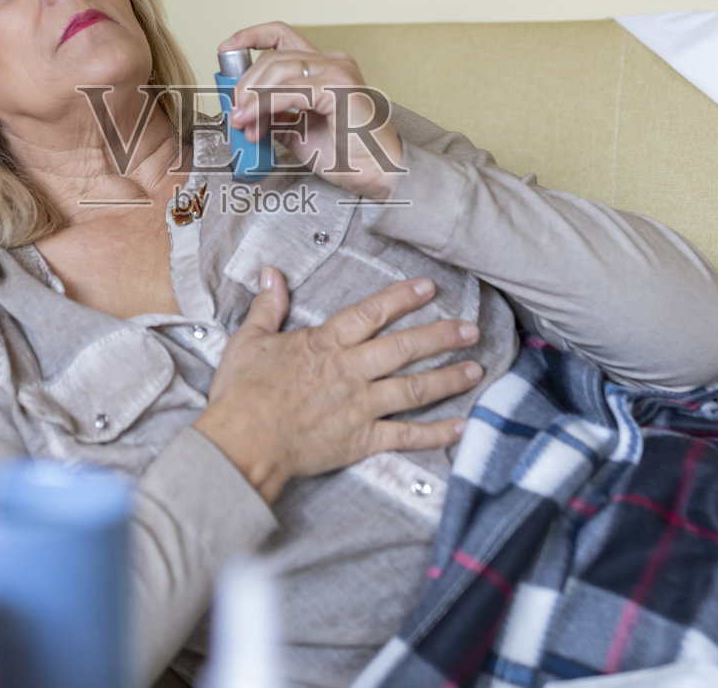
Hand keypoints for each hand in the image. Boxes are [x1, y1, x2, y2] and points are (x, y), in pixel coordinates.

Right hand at [192, 266, 483, 504]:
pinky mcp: (360, 440)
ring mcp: (359, 407)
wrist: (241, 444)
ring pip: (413, 388)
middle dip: (441, 336)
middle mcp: (350, 372)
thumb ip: (268, 306)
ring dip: (448, 378)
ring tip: (476, 369)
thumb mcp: (249, 340)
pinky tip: (460, 427)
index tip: (429, 287)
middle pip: (404, 348)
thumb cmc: (241, 393)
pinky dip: (435, 433)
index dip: (402, 298)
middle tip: (470, 328)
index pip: (372, 314)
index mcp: (325, 345)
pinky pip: (405, 436)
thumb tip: (271, 272)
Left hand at [217, 21, 405, 200]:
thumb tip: (242, 113)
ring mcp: (337, 72)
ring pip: (277, 70)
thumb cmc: (347, 154)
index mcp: (323, 66)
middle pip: (272, 57)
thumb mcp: (298, 131)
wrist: (379, 174)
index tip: (225, 48)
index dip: (249, 36)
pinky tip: (257, 124)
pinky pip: (290, 92)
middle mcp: (332, 62)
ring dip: (252, 98)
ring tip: (244, 124)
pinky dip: (266, 106)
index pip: (280, 35)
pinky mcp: (339, 89)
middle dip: (244, 85)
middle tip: (235, 113)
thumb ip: (274, 116)